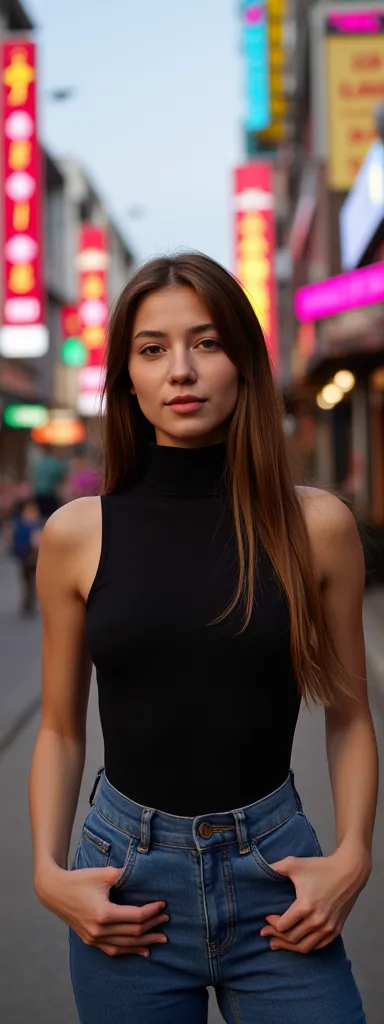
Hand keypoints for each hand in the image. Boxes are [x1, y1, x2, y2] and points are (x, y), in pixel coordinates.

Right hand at [36, 863, 168, 956]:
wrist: (55, 892)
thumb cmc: (79, 879)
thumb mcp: (103, 874)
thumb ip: (125, 874)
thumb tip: (145, 874)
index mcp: (103, 913)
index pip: (136, 917)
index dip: (152, 912)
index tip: (163, 905)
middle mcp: (98, 930)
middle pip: (133, 932)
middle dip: (152, 926)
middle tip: (167, 920)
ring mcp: (93, 938)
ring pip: (125, 945)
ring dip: (145, 941)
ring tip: (161, 938)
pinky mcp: (90, 940)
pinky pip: (113, 950)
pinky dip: (130, 950)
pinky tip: (143, 950)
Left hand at [260, 847, 369, 953]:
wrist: (349, 871)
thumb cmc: (320, 867)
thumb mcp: (294, 864)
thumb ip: (274, 868)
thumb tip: (256, 870)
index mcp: (305, 906)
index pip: (282, 926)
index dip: (272, 924)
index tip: (266, 918)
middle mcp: (317, 920)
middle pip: (291, 938)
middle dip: (276, 937)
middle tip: (266, 933)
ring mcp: (328, 927)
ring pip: (304, 947)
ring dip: (289, 946)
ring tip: (276, 943)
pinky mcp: (336, 929)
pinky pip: (318, 946)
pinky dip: (306, 946)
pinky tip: (297, 943)